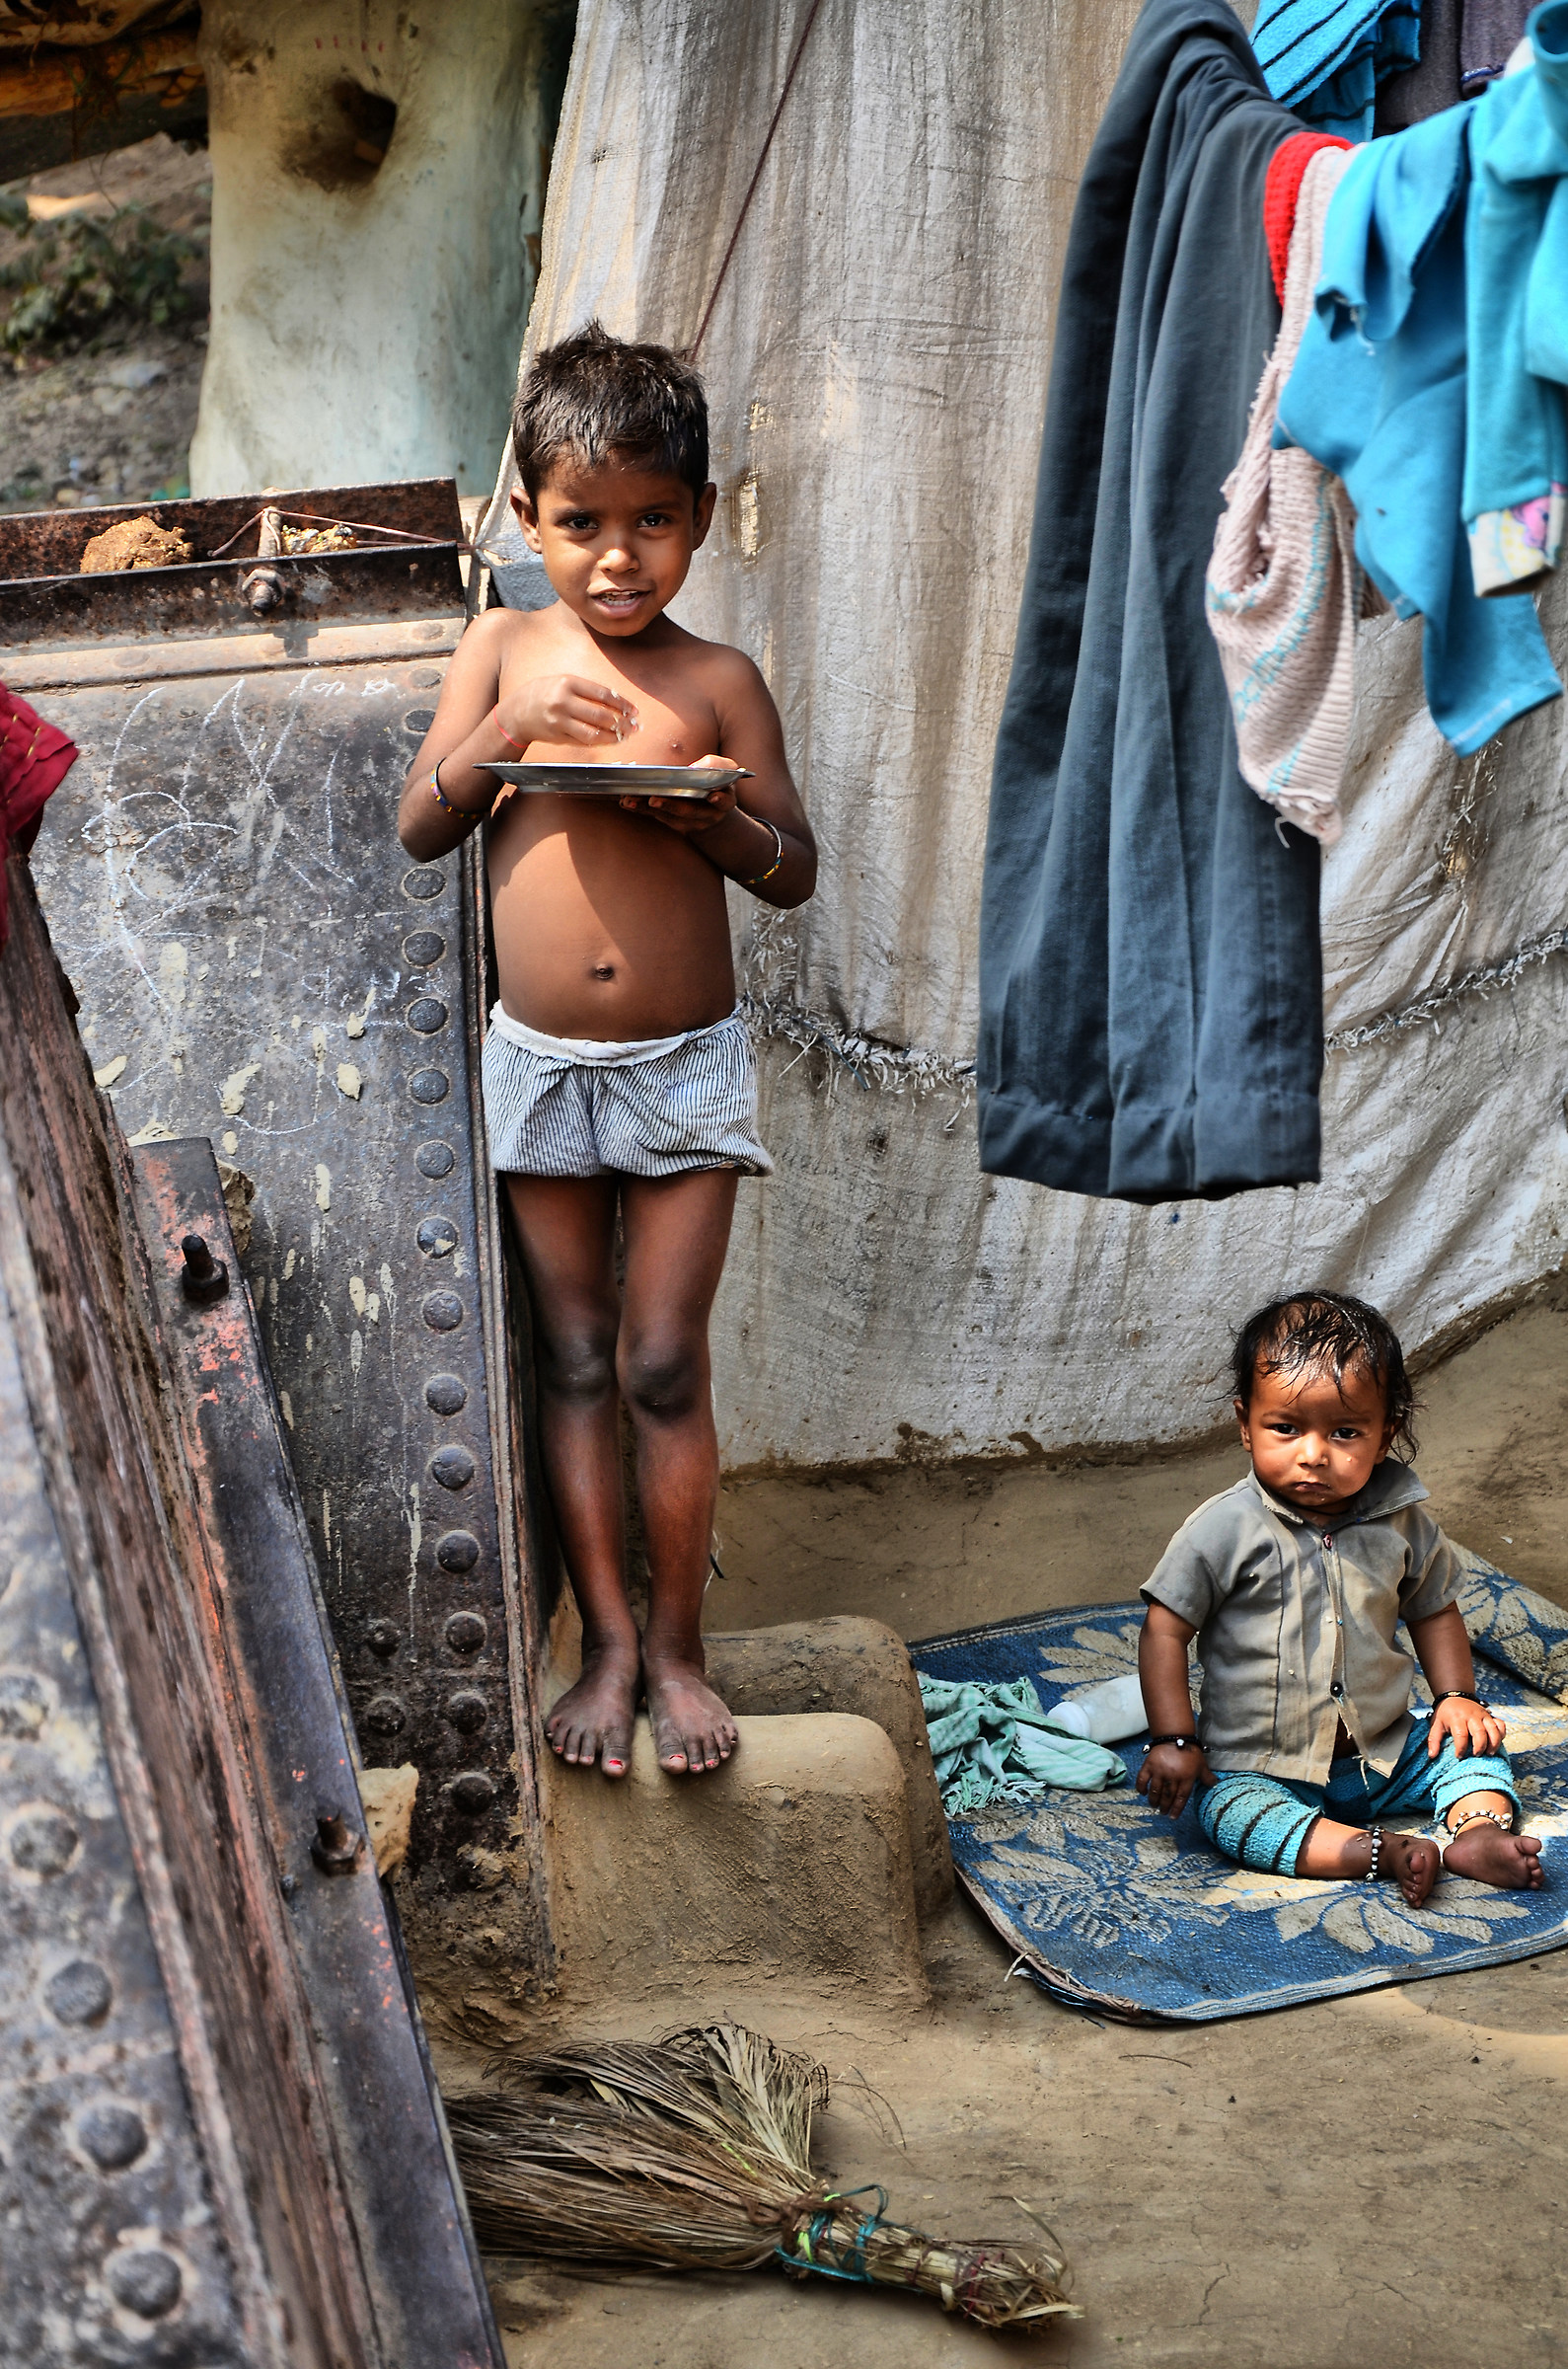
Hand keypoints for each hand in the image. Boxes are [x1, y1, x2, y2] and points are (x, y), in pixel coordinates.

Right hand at [497, 673, 638, 749]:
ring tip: (626, 736)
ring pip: (594, 733)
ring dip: (614, 736)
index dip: (622, 704)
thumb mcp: (563, 682)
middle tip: (635, 726)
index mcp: (567, 683)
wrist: (516, 712)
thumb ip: (587, 691)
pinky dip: (600, 742)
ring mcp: (559, 721)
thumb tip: (618, 703)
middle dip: (622, 722)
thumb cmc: (543, 693)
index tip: (634, 710)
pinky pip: (584, 741)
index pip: (603, 695)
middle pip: (601, 715)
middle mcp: (562, 702)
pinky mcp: (557, 737)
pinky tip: (611, 740)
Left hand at [622, 753, 737, 835]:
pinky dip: (640, 809)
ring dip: (647, 808)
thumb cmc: (717, 780)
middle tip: (654, 799)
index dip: (720, 800)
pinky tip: (625, 802)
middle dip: (671, 805)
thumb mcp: (724, 769)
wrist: (712, 805)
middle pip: (689, 811)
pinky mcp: (673, 823)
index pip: (724, 801)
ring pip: (667, 817)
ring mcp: (689, 823)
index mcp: (724, 801)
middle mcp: (708, 816)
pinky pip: (656, 817)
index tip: (713, 797)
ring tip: (630, 800)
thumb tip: (694, 768)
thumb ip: (715, 765)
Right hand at [1136, 1741, 1212, 1817]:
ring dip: (1154, 1800)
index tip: (1172, 1817)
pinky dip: (1141, 1787)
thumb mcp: (1201, 1764)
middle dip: (1165, 1806)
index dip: (1176, 1809)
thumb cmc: (1190, 1751)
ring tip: (1154, 1805)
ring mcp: (1159, 1771)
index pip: (1181, 1798)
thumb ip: (1207, 1776)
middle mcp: (1173, 1776)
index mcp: (1186, 1778)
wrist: (1174, 1735)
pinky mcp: (1149, 1765)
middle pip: (1168, 1796)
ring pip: (1155, 1791)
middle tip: (1163, 1812)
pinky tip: (1142, 1793)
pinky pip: (1142, 1779)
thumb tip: (1214, 1784)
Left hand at [1427, 1695, 1506, 1758]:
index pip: (1461, 1734)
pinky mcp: (1490, 1716)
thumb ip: (1434, 1740)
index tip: (1459, 1756)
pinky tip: (1497, 1743)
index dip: (1461, 1748)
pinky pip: (1500, 1724)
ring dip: (1493, 1743)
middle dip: (1480, 1746)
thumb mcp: (1436, 1724)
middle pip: (1479, 1732)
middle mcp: (1471, 1716)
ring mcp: (1482, 1715)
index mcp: (1457, 1718)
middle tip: (1476, 1755)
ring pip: (1493, 1729)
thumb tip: (1432, 1756)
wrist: (1454, 1696)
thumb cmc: (1445, 1714)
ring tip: (1489, 1753)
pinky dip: (1501, 1734)